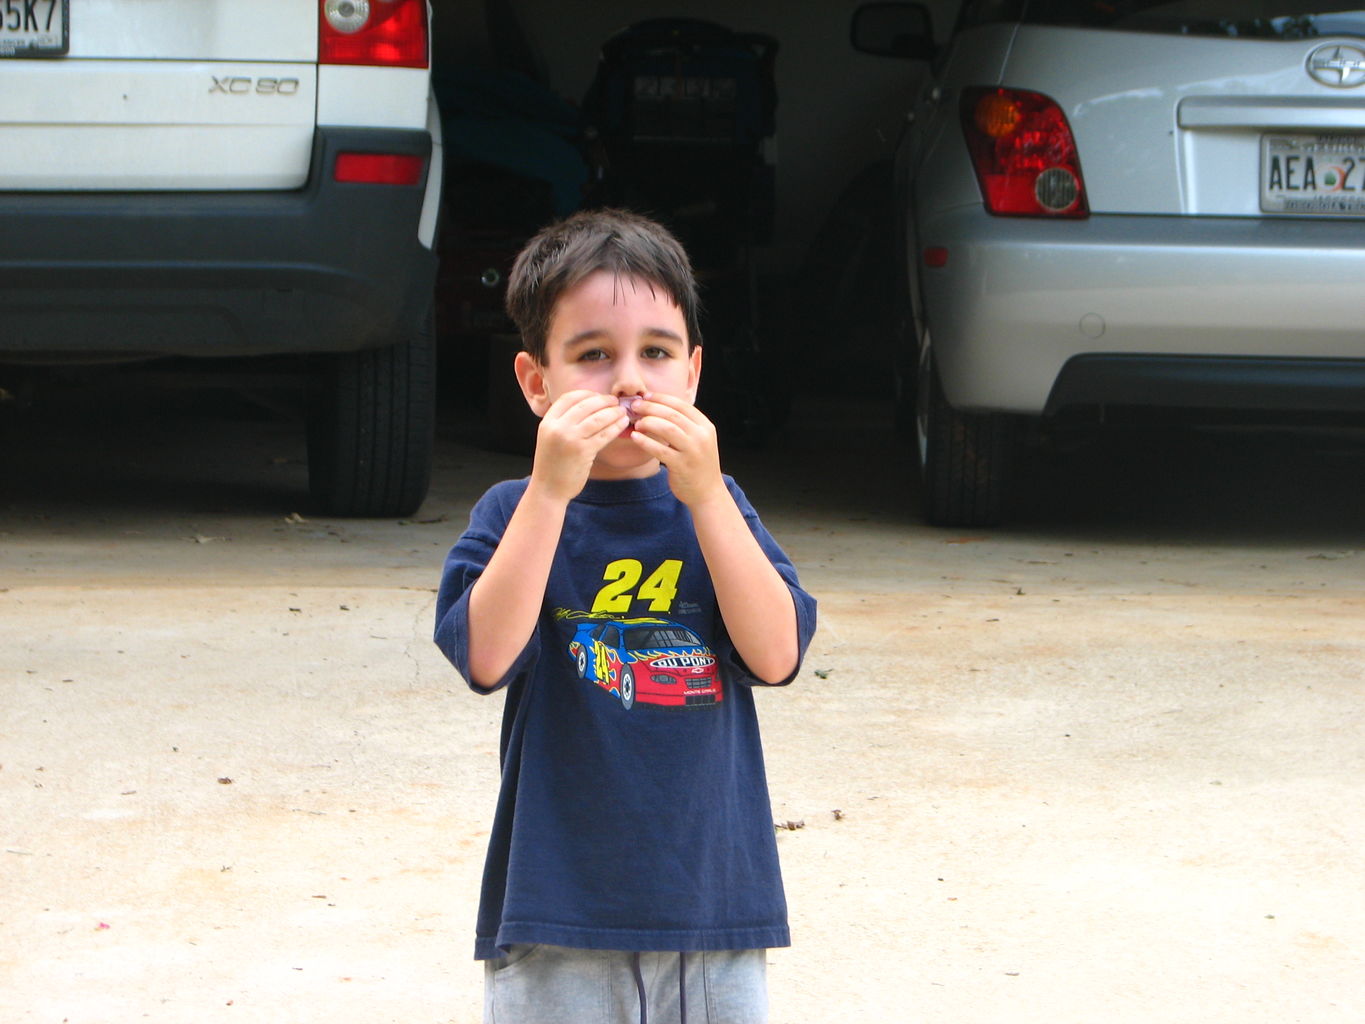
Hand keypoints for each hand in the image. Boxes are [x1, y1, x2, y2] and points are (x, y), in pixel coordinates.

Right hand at [530, 390, 627, 501]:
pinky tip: (622, 424)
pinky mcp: (584, 452)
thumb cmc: (552, 464)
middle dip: (604, 401)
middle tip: (615, 402)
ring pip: (597, 418)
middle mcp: (558, 428)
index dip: (587, 394)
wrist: (548, 490)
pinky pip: (604, 434)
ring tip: (622, 412)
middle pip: (586, 405)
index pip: (569, 397)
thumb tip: (588, 406)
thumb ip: (563, 422)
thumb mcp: (550, 438)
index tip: (599, 396)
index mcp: (548, 422)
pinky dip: (615, 427)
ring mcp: (571, 439)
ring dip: (613, 413)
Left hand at [628, 392, 725, 506]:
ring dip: (648, 422)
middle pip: (672, 414)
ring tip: (636, 423)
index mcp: (705, 426)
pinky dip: (645, 442)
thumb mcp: (698, 440)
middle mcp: (701, 436)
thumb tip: (657, 408)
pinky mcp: (682, 466)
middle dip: (651, 407)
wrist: (708, 492)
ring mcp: (692, 451)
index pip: (681, 405)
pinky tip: (635, 437)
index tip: (646, 396)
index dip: (661, 398)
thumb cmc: (697, 464)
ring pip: (667, 428)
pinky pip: (660, 450)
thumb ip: (684, 425)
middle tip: (635, 406)